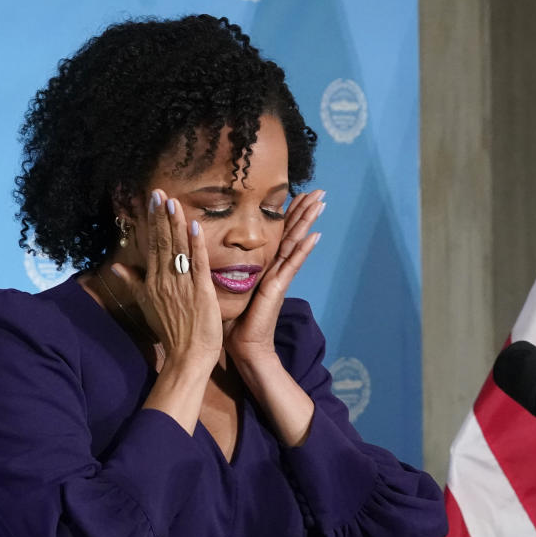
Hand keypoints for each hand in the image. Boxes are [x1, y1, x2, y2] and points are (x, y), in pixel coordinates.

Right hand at [113, 190, 221, 368]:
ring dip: (176, 225)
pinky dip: (196, 245)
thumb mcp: (147, 305)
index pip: (152, 246)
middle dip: (161, 216)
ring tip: (173, 203)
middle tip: (160, 192)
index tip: (152, 201)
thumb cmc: (171, 331)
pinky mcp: (201, 292)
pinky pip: (197, 264)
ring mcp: (182, 286)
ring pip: (178, 249)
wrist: (187, 356)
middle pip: (163, 243)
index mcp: (152, 282)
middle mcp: (164, 280)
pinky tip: (194, 227)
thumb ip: (133, 283)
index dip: (153, 222)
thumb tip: (117, 266)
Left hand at [224, 190, 324, 363]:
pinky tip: (315, 235)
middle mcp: (275, 269)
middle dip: (304, 211)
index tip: (297, 194)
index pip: (279, 235)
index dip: (288, 215)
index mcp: (265, 267)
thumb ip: (228, 270)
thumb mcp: (230, 288)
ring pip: (295, 243)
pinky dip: (304, 249)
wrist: (244, 346)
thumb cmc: (235, 322)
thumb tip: (214, 254)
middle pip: (291, 233)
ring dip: (308, 223)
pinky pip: (292, 265)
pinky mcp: (278, 288)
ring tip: (322, 203)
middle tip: (319, 190)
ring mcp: (280, 278)